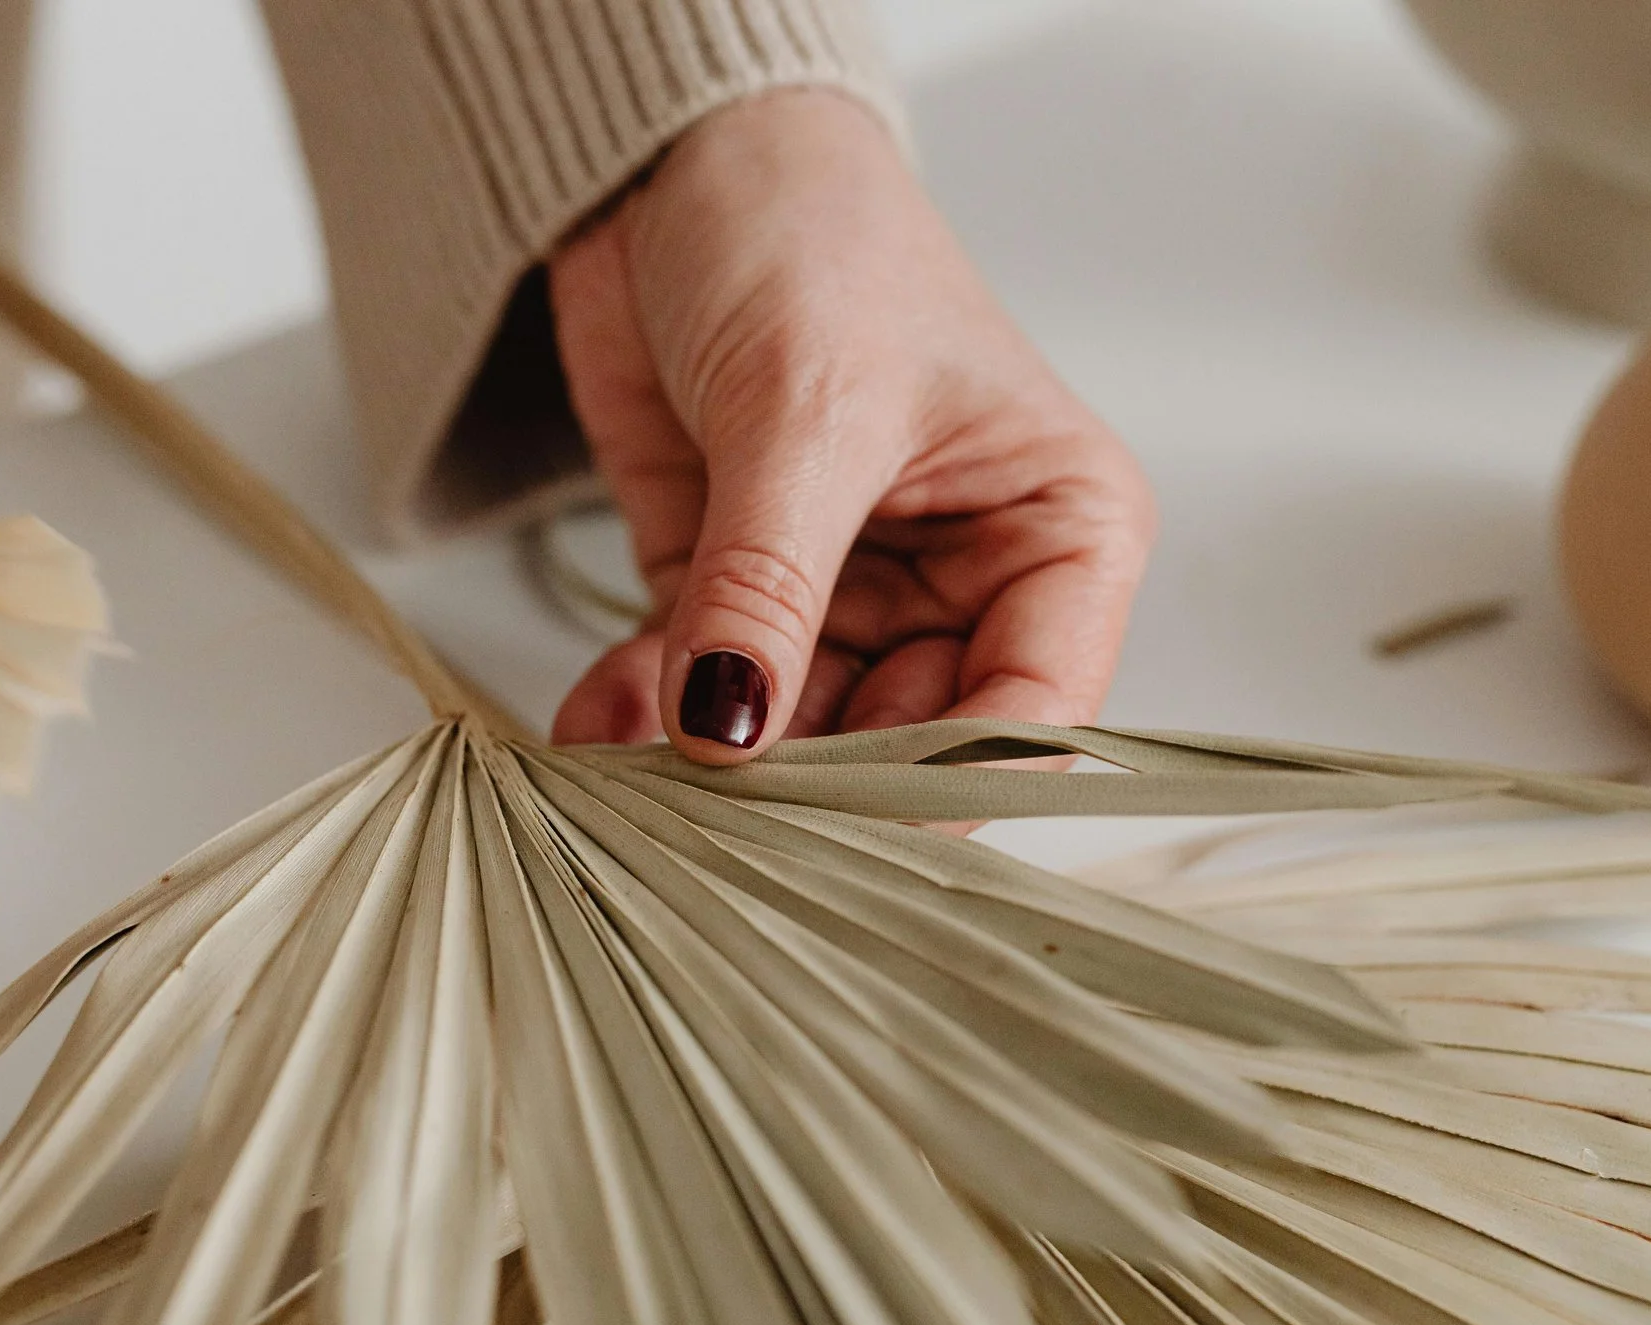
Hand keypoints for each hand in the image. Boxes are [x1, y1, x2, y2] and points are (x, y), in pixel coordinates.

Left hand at [547, 88, 1152, 761]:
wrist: (666, 161)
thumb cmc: (809, 229)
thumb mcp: (806, 410)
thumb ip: (770, 585)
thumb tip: (731, 730)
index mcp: (1055, 530)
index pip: (1028, 713)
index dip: (941, 790)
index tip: (840, 837)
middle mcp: (964, 578)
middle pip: (900, 744)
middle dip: (801, 786)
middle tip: (711, 817)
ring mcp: (844, 591)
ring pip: (790, 734)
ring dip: (707, 762)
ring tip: (632, 775)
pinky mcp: (737, 588)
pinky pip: (700, 690)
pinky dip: (643, 717)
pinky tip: (596, 728)